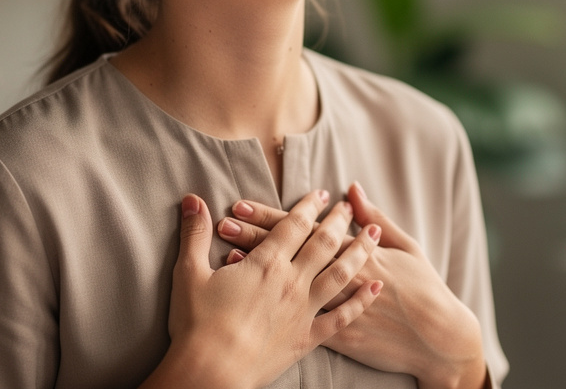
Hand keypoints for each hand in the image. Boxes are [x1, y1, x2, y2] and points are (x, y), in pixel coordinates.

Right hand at [146, 190, 382, 388]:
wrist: (210, 373)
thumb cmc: (196, 325)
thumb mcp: (189, 273)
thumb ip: (194, 233)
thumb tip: (191, 198)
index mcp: (266, 263)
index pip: (294, 224)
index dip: (309, 206)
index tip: (322, 194)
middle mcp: (292, 282)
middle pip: (323, 243)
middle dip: (339, 221)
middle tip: (349, 208)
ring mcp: (304, 310)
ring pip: (341, 273)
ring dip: (359, 251)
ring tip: (374, 234)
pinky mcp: (307, 338)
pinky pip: (342, 316)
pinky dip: (362, 300)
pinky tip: (376, 287)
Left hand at [218, 183, 487, 388]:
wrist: (438, 338)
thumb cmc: (424, 288)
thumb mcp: (406, 246)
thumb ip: (375, 217)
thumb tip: (352, 189)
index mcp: (356, 251)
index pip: (304, 228)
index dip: (270, 215)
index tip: (242, 203)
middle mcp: (341, 276)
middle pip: (290, 251)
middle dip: (255, 235)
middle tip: (223, 221)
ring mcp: (338, 307)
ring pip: (288, 282)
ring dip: (257, 267)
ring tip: (226, 254)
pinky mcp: (338, 335)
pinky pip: (298, 317)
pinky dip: (272, 306)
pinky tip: (249, 298)